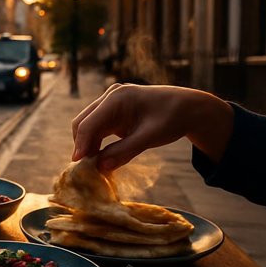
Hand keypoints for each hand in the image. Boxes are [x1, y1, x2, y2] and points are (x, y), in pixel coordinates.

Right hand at [71, 83, 233, 172]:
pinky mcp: (112, 111)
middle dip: (82, 146)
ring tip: (94, 166)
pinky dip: (96, 142)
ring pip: (87, 125)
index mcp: (117, 98)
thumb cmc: (172, 119)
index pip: (89, 123)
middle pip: (83, 123)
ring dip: (88, 145)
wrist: (188, 108)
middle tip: (85, 169)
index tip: (78, 166)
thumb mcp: (150, 137)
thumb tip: (99, 168)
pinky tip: (101, 157)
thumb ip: (124, 151)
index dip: (81, 145)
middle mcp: (110, 97)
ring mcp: (110, 102)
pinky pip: (97, 127)